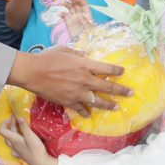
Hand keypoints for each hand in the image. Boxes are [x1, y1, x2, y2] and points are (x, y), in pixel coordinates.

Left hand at [0, 116, 58, 164]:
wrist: (40, 163)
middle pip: (6, 134)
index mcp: (14, 139)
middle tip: (18, 119)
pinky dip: (15, 144)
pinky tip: (19, 144)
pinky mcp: (21, 155)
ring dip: (11, 134)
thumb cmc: (35, 149)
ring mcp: (16, 151)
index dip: (4, 122)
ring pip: (9, 141)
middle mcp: (13, 145)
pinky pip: (14, 149)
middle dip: (10, 125)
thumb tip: (18, 117)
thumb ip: (24, 126)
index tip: (13, 117)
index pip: (2, 130)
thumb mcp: (30, 136)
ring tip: (17, 129)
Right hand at [9, 48, 129, 116]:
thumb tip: (85, 55)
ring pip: (98, 102)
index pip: (107, 69)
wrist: (33, 72)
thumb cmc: (48, 58)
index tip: (123, 72)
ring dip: (108, 105)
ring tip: (116, 107)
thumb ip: (77, 53)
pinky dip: (86, 112)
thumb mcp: (64, 50)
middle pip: (108, 87)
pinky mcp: (69, 102)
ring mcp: (78, 93)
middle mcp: (85, 80)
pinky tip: (89, 114)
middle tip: (130, 93)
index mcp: (85, 65)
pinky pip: (81, 109)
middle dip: (121, 91)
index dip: (117, 71)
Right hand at [60, 0, 93, 39]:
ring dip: (66, 4)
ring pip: (70, 8)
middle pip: (76, 4)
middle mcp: (81, 15)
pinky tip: (60, 14)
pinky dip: (62, 14)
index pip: (83, 4)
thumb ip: (85, 21)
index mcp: (87, 14)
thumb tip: (81, 16)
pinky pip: (65, 16)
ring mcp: (74, 18)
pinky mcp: (68, 23)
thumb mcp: (89, 29)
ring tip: (62, 2)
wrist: (83, 46)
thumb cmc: (89, 37)